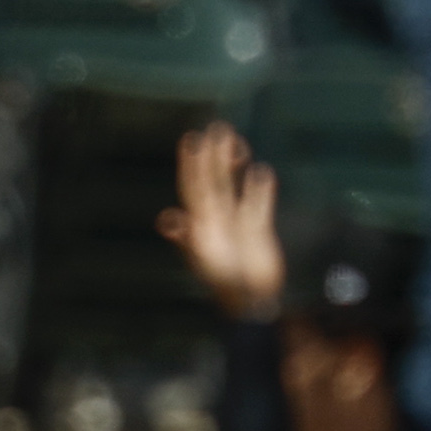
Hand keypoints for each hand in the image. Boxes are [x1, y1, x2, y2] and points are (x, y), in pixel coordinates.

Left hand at [158, 122, 283, 321]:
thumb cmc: (226, 285)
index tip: (190, 140)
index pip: (194, 187)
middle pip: (214, 181)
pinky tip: (262, 172)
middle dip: (213, 156)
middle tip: (216, 128)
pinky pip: (258, 204)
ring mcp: (237, 224)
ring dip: (235, 167)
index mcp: (201, 224)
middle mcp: (217, 221)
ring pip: (235, 188)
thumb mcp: (204, 260)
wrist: (254, 302)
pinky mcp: (258, 231)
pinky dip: (260, 190)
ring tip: (238, 144)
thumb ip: (188, 238)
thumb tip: (168, 218)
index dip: (191, 164)